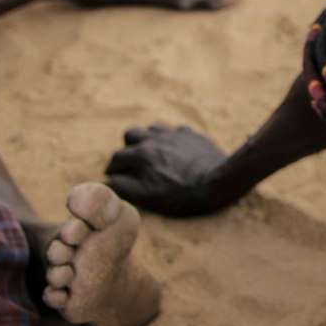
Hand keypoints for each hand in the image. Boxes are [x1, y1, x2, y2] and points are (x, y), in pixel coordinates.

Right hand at [105, 125, 237, 217]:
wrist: (217, 182)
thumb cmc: (179, 193)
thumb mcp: (146, 196)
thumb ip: (123, 186)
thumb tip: (109, 180)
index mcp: (141, 154)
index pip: (117, 158)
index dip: (113, 169)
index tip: (114, 176)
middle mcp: (155, 138)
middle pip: (131, 134)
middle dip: (128, 147)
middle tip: (133, 162)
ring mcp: (175, 134)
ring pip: (153, 128)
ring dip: (149, 139)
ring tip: (153, 154)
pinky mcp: (193, 135)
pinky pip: (177, 131)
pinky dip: (172, 140)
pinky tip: (177, 150)